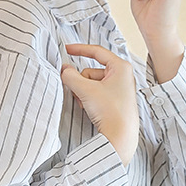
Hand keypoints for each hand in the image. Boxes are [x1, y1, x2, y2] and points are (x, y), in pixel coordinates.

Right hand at [61, 44, 138, 165]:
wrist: (121, 136)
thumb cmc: (110, 111)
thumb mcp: (86, 90)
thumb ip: (71, 76)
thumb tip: (64, 70)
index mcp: (120, 67)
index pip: (97, 52)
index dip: (80, 49)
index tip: (66, 50)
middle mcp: (122, 75)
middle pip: (91, 70)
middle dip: (81, 81)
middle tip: (78, 91)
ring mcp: (120, 88)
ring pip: (92, 83)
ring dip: (84, 91)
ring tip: (86, 103)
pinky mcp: (116, 100)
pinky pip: (96, 92)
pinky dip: (89, 98)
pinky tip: (90, 108)